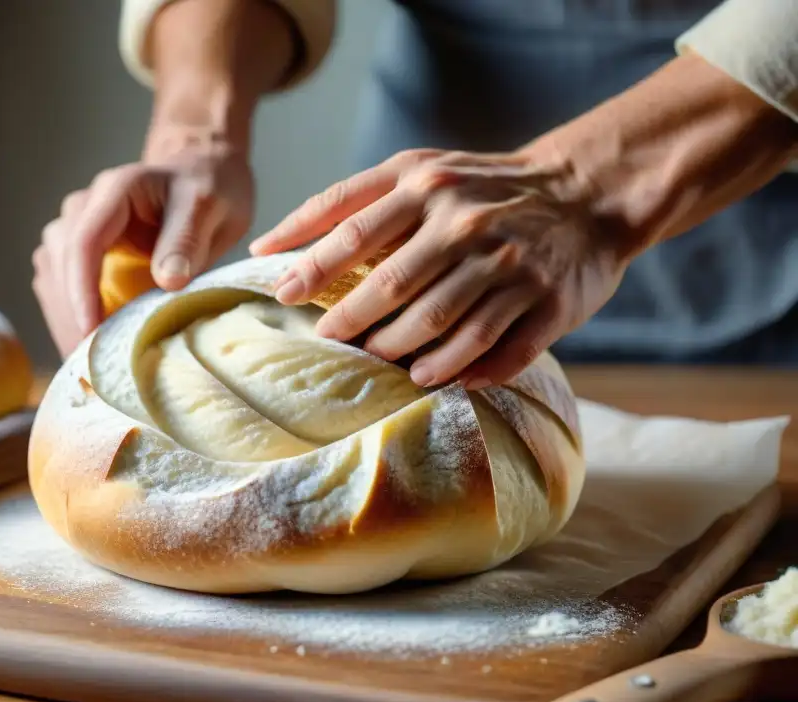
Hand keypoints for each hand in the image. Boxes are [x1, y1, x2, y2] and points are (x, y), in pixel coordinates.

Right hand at [32, 134, 253, 357]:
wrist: (203, 173)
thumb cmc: (209, 188)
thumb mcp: (209, 207)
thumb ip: (187, 240)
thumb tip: (167, 281)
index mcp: (116, 191)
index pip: (85, 242)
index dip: (83, 289)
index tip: (90, 330)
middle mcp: (85, 206)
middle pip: (60, 263)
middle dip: (72, 313)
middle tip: (91, 361)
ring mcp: (77, 227)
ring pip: (52, 276)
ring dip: (65, 318)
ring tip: (87, 361)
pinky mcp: (80, 251)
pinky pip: (61, 285)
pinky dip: (70, 315)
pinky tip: (87, 346)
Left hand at [249, 148, 630, 388]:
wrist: (587, 192)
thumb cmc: (481, 188)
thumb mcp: (418, 171)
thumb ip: (346, 202)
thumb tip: (267, 245)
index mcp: (428, 187)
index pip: (355, 232)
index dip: (313, 268)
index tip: (283, 295)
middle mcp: (466, 224)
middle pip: (392, 285)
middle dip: (351, 320)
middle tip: (329, 342)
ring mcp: (509, 265)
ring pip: (439, 322)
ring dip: (399, 350)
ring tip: (378, 362)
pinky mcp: (547, 303)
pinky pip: (494, 348)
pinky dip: (458, 369)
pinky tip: (433, 378)